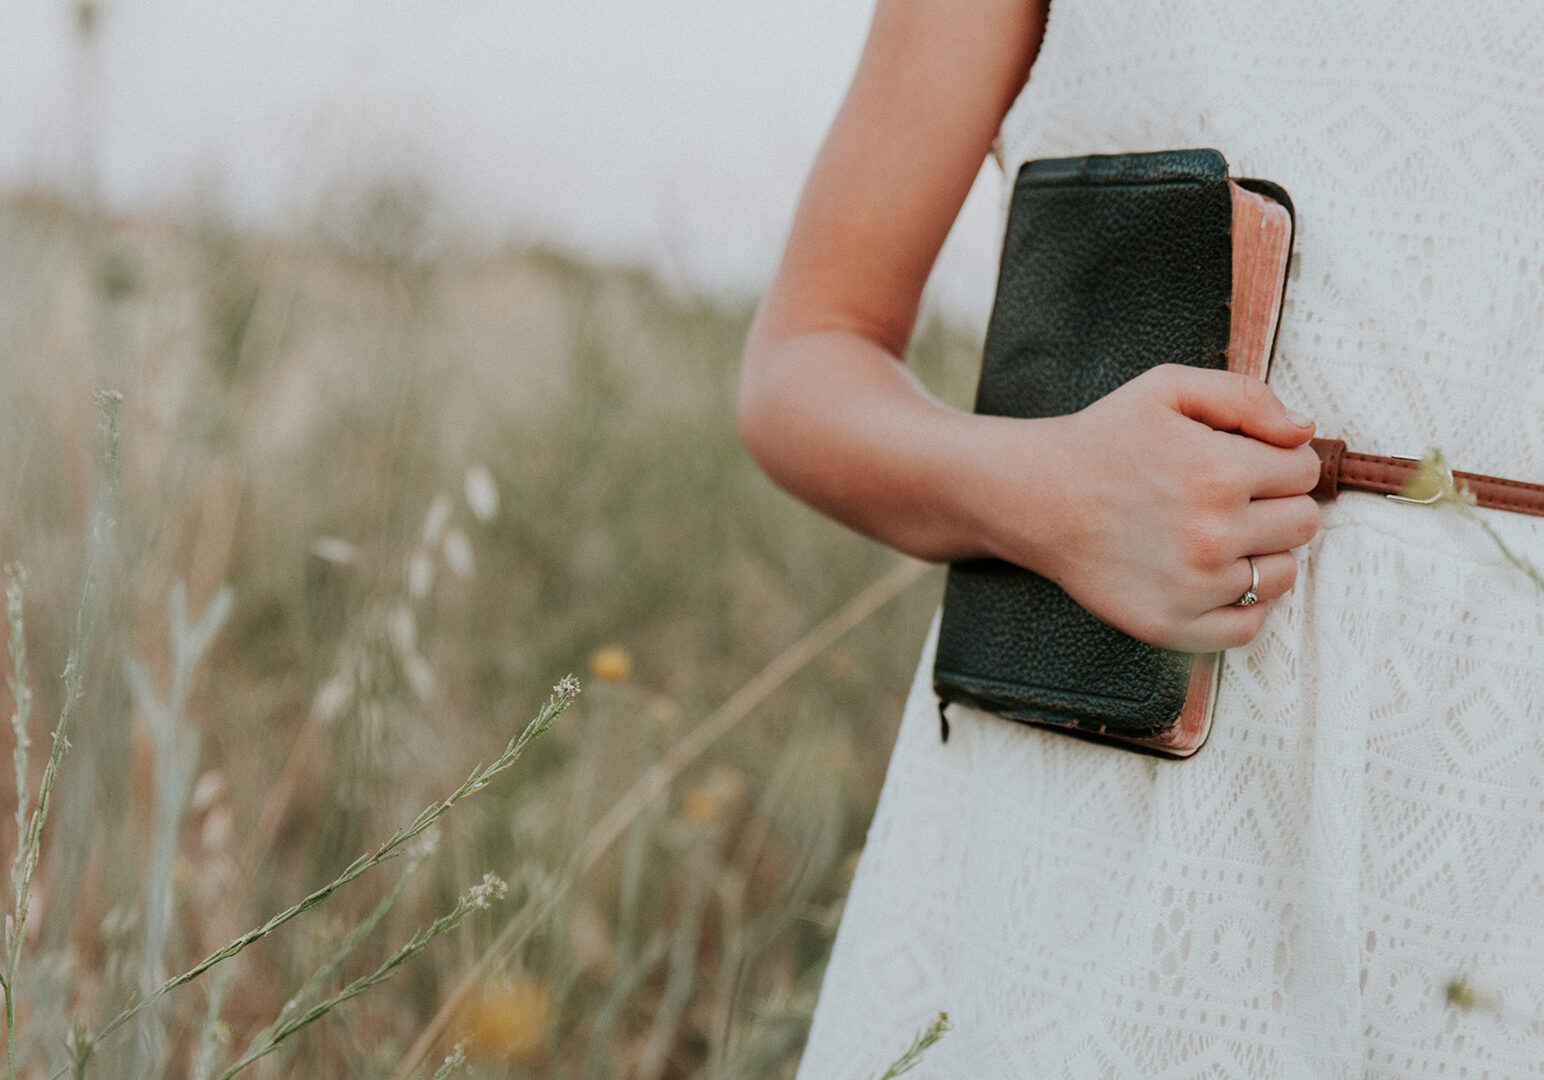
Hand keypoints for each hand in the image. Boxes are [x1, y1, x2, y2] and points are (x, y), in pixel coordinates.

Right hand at [970, 365, 1321, 651]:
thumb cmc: (1103, 439)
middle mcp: (1212, 534)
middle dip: (1276, 504)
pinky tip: (1212, 575)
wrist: (1036, 496)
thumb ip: (1247, 396)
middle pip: (1303, 524)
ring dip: (1262, 553)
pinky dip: (1242, 603)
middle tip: (1231, 497)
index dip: (1279, 460)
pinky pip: (1248, 626)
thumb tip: (1305, 432)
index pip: (1304, 471)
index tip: (1244, 460)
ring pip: (1282, 575)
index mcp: (1220, 472)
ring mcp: (1194, 587)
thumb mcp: (1168, 389)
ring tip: (1217, 534)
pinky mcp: (1173, 625)